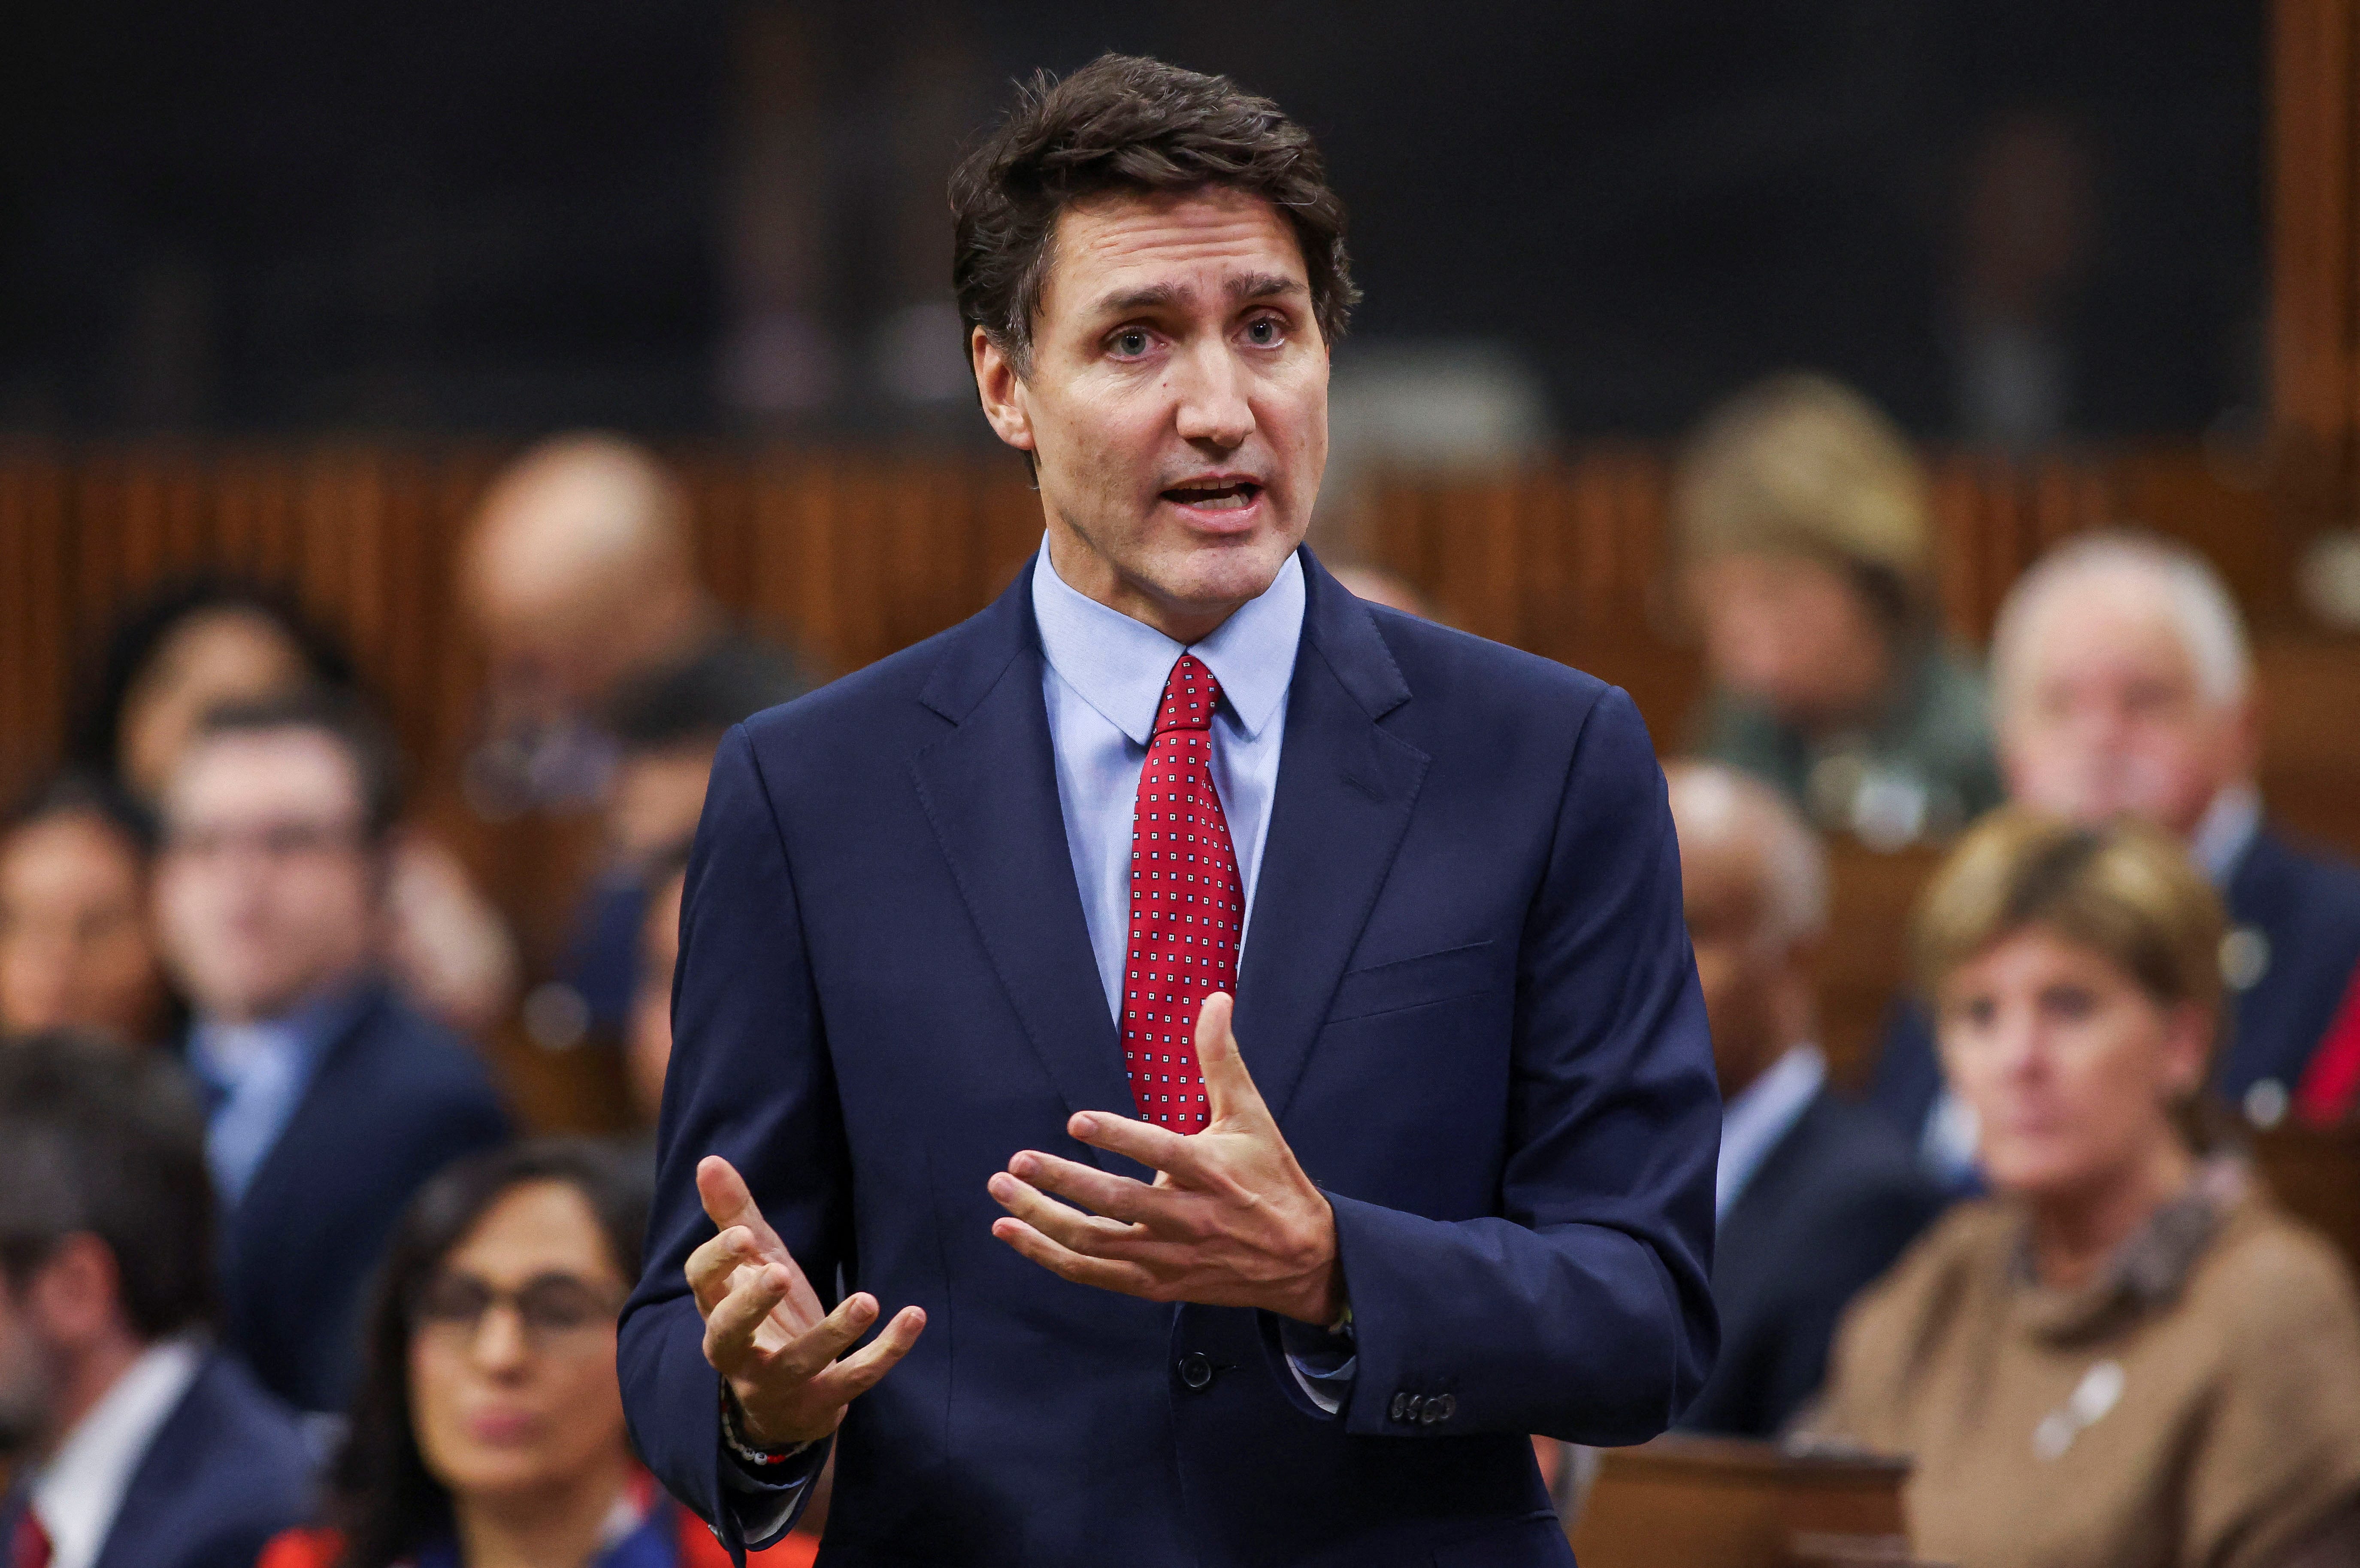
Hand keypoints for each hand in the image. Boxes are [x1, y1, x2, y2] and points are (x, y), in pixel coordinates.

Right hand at [686, 1156, 926, 1446]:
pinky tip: (913, 1316)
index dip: (717, 1260)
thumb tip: (708, 1159)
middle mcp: (737, 1353)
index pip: (701, 1284)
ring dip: (834, 1333)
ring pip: (799, 1362)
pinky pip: (854, 1379)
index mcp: (718, 1310)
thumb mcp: (754, 1265)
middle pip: (729, 1332)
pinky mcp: (821, 1403)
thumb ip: (734, 1215)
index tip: (742, 1235)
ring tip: (866, 1300)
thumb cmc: (766, 1317)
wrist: (785, 1404)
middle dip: (753, 1303)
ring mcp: (779, 1384)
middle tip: (779, 1272)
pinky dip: (886, 1352)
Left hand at [987, 992, 1343, 1324]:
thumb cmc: (1271, 1179)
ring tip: (1003, 1190)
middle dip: (1063, 1183)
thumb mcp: (1251, 1116)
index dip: (1120, 1137)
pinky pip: (1092, 1274)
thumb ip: (1221, 1059)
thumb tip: (1215, 999)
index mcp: (1212, 1172)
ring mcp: (1168, 1257)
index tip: (1077, 1120)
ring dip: (1042, 1220)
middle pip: (1117, 1204)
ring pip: (1094, 1244)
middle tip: (1019, 1161)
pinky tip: (1012, 1232)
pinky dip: (1048, 1256)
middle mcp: (1188, 1218)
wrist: (1302, 1261)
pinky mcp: (1155, 1284)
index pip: (1162, 1152)